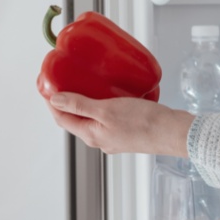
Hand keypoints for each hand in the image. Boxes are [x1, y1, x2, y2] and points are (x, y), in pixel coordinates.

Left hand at [45, 92, 194, 156]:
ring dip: (85, 102)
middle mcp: (100, 139)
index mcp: (91, 135)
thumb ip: (80, 105)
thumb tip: (55, 100)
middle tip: (64, 81)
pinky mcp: (126, 132)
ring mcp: (113, 137)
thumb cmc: (143, 123)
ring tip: (86, 83)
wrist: (172, 132)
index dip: (52, 102)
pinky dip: (102, 105)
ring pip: (92, 118)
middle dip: (66, 101)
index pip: (62, 118)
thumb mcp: (106, 109)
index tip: (47, 86)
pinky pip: (107, 118)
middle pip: (75, 119)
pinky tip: (111, 93)